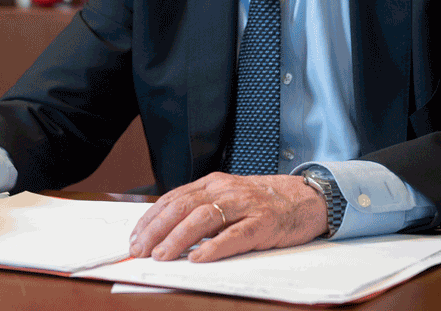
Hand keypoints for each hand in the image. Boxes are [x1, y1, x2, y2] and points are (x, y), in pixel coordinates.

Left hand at [129, 172, 326, 262]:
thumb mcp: (228, 197)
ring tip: (163, 255)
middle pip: (183, 206)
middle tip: (140, 250)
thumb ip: (201, 208)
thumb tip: (165, 232)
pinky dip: (215, 247)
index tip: (135, 238)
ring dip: (179, 238)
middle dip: (157, 229)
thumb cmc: (263, 202)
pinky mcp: (263, 223)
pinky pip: (236, 234)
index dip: (151, 219)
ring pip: (204, 218)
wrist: (306, 198)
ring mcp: (245, 205)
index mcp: (213, 183)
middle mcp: (226, 190)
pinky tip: (199, 257)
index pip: (173, 198)